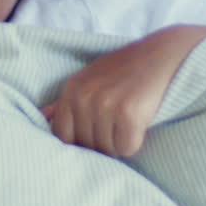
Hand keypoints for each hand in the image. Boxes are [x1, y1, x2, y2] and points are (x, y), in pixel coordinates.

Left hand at [42, 25, 205, 156]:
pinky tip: (140, 120)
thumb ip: (66, 101)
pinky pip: (126, 148)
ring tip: (130, 117)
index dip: (80, 140)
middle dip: (103, 141)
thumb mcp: (90, 78)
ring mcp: (105, 104)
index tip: (97, 132)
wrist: (163, 55)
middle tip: (119, 120)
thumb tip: (42, 117)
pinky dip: (135, 141)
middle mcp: (83, 97)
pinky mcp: (128, 114)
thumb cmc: (126, 70)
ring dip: (120, 141)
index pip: (62, 135)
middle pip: (86, 146)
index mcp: (71, 89)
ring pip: (107, 150)